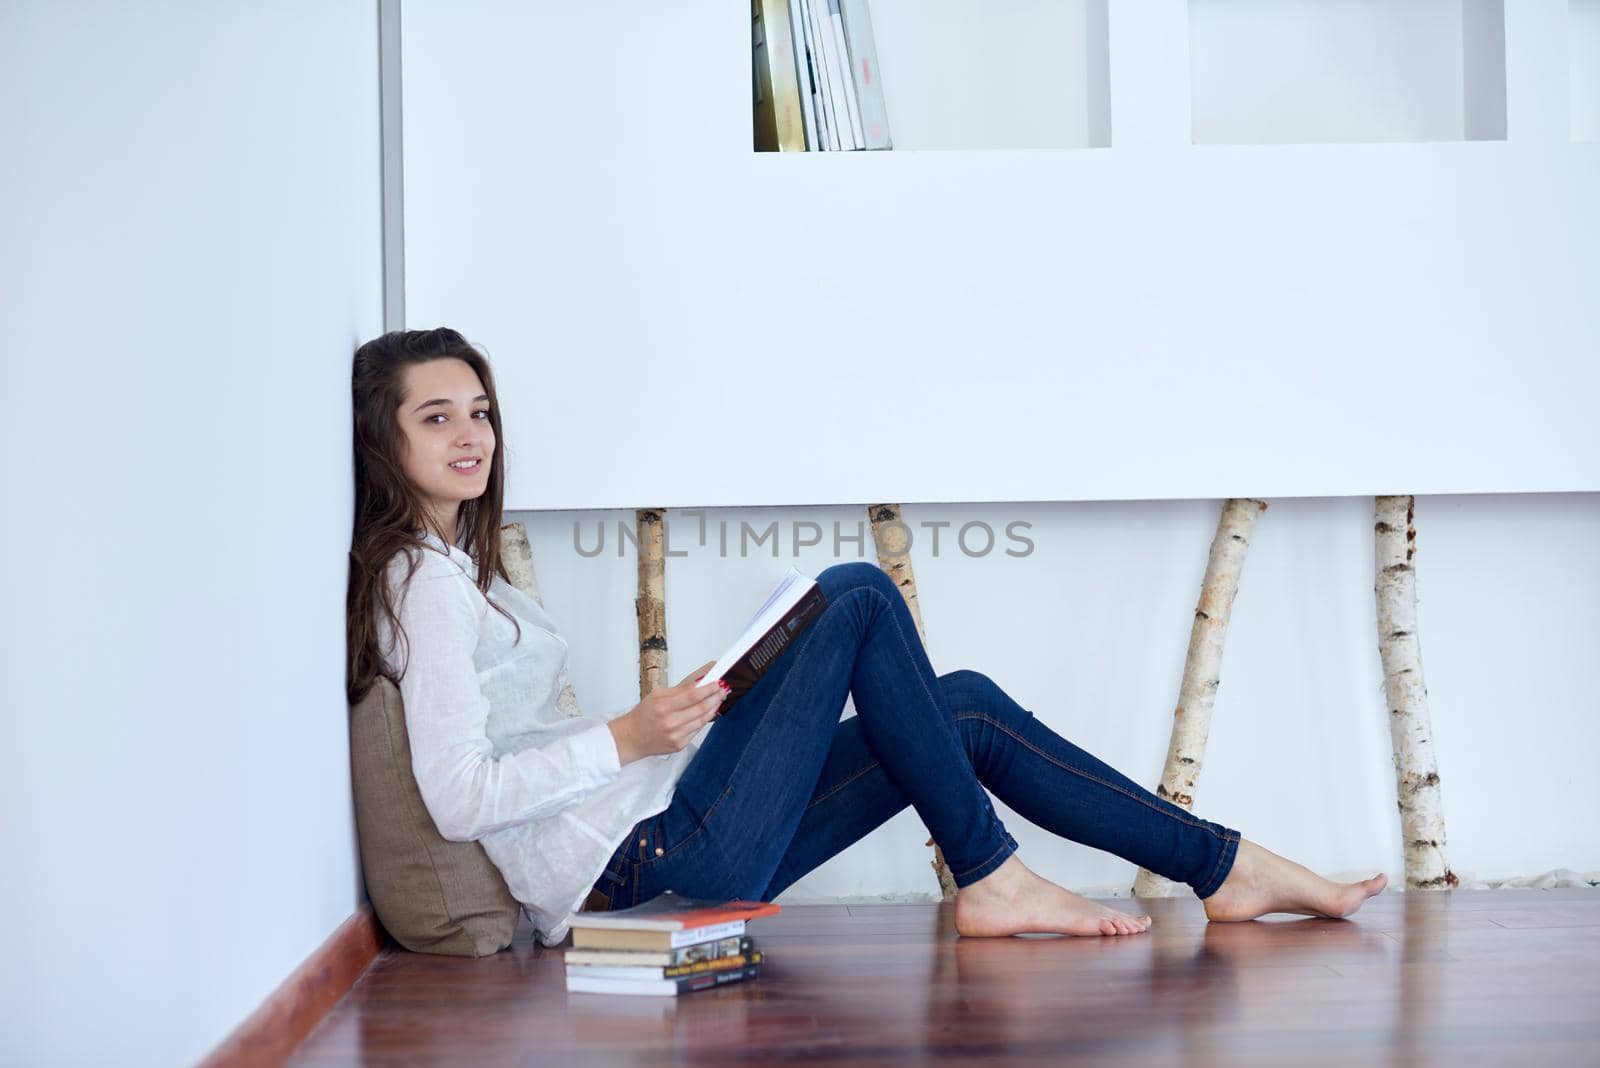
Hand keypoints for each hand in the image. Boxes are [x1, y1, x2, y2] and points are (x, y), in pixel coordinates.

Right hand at [608, 660, 727, 764]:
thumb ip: (680, 689)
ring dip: (713, 708)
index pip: (693, 695)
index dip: (708, 688)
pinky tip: (708, 712)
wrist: (631, 738)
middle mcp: (670, 722)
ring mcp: (676, 736)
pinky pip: (697, 730)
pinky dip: (704, 720)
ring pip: (702, 720)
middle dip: (715, 697)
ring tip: (718, 699)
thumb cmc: (643, 715)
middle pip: (701, 708)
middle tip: (723, 689)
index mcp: (663, 706)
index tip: (718, 682)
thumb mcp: (657, 695)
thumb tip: (700, 681)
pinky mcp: (679, 745)